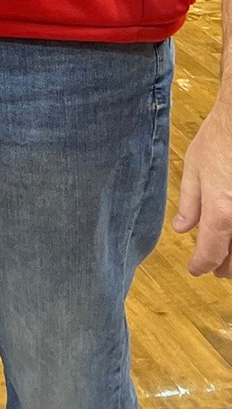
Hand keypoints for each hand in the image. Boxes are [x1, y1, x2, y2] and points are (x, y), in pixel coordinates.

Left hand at [174, 95, 231, 275]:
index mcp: (221, 212)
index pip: (210, 253)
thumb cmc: (220, 138)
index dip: (200, 265)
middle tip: (215, 270)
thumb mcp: (195, 167)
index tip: (195, 269)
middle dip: (224, 268)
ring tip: (229, 261)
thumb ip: (189, 202)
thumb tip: (181, 228)